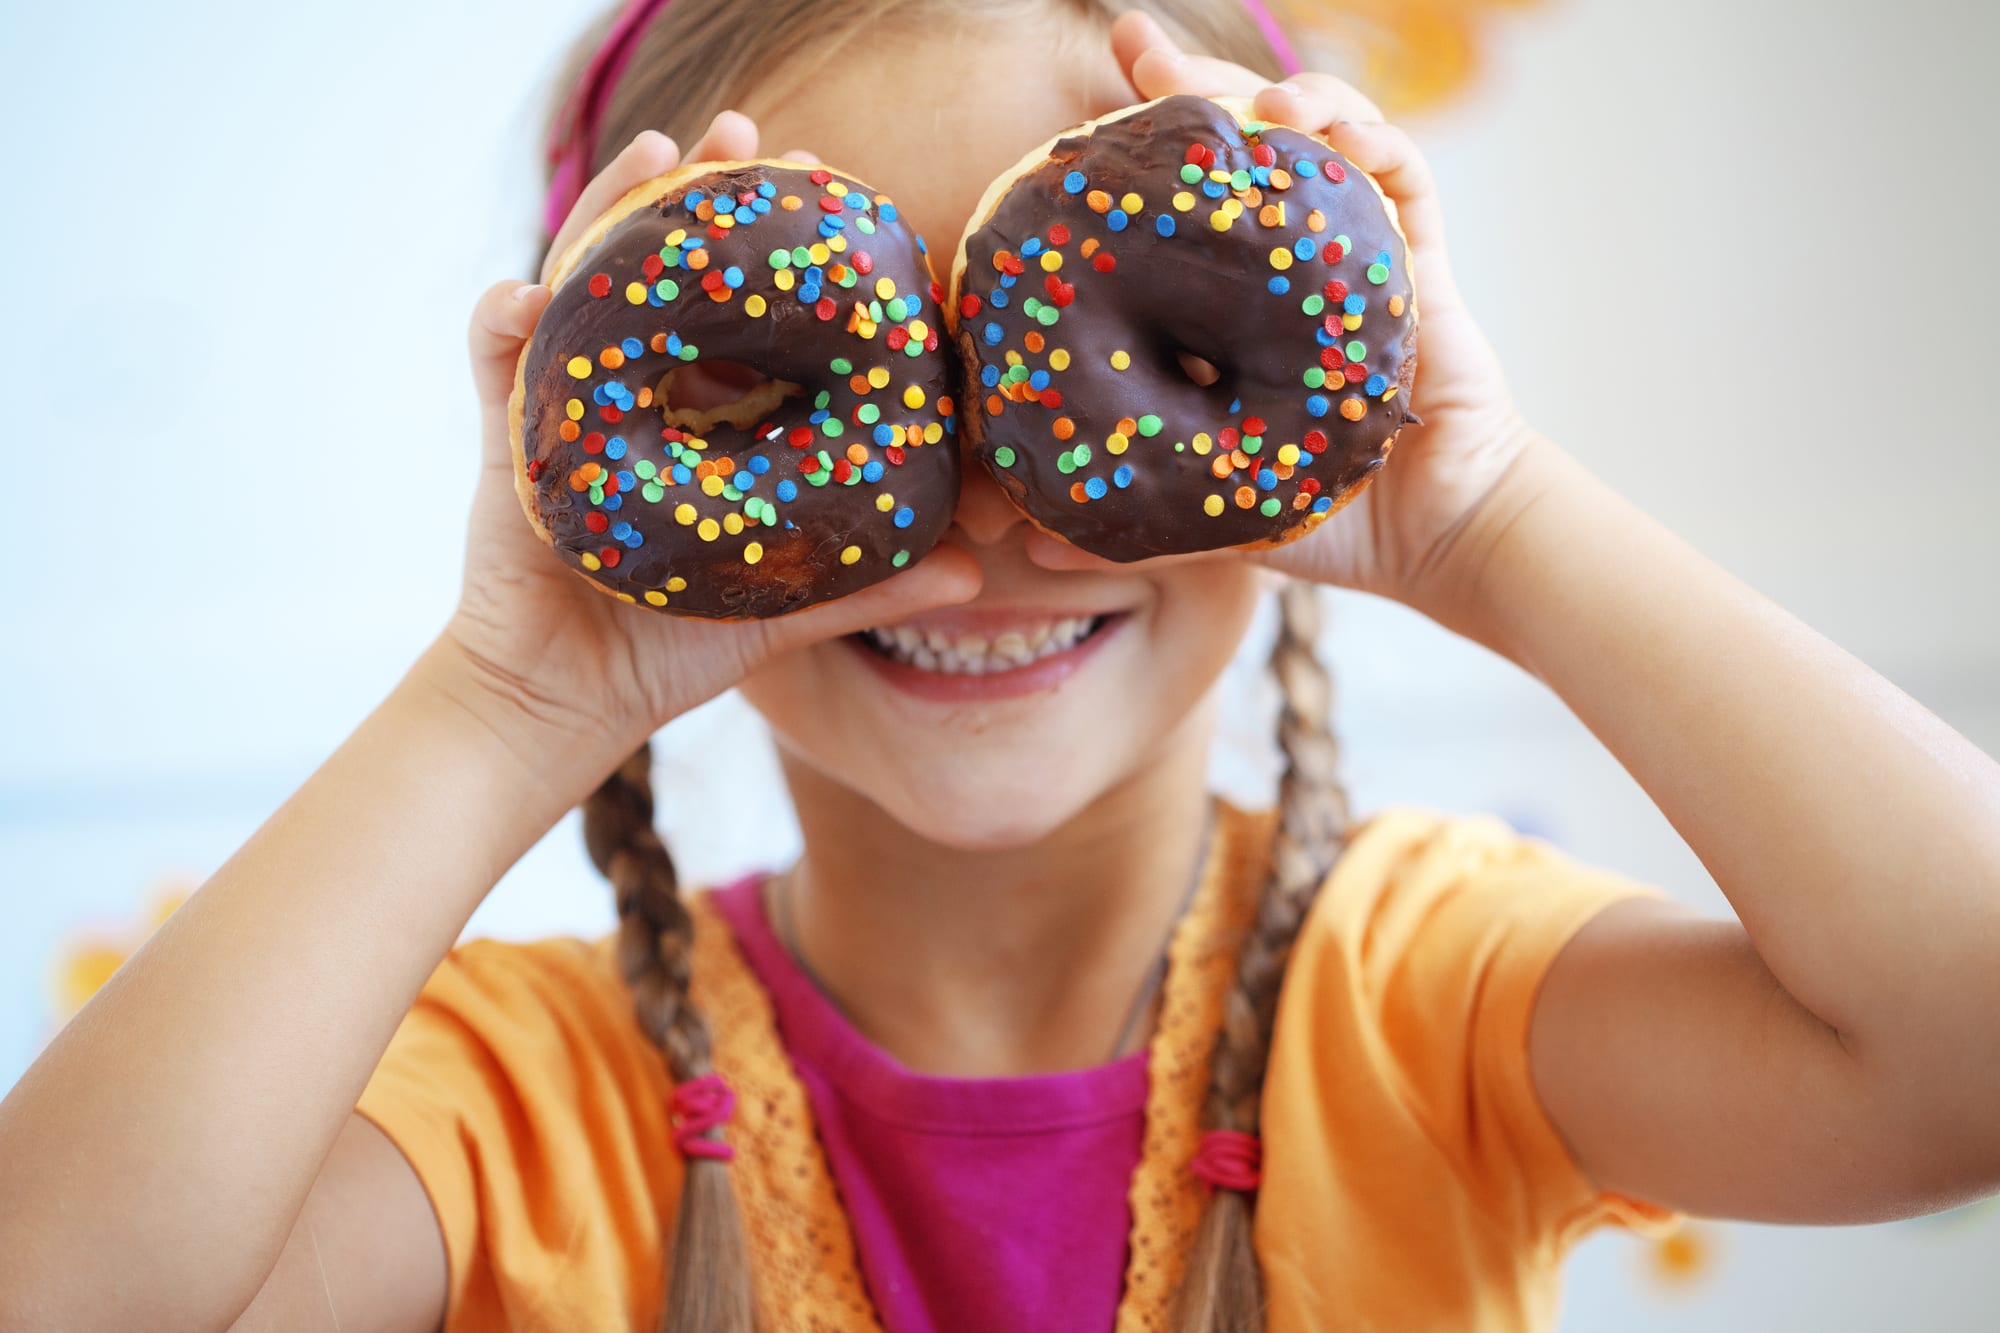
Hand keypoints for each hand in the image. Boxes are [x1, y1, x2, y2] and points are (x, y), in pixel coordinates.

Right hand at [448, 115, 979, 753]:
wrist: (561, 704)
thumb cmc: (667, 652)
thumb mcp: (778, 607)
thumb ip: (867, 582)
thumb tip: (977, 570)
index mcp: (698, 420)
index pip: (737, 311)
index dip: (775, 250)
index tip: (827, 189)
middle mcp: (633, 395)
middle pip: (659, 269)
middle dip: (699, 194)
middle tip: (748, 136)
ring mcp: (565, 404)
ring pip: (583, 283)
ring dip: (611, 212)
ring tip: (655, 151)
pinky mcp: (505, 439)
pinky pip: (493, 364)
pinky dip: (503, 324)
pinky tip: (525, 294)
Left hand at [1097, 14, 1540, 624]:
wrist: (1436, 539)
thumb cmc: (1329, 521)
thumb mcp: (1211, 512)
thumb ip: (1132, 516)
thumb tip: (1030, 549)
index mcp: (1233, 307)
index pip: (1176, 209)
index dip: (1132, 153)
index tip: (1074, 117)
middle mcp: (1289, 266)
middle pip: (1240, 149)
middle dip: (1190, 86)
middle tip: (1135, 47)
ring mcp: (1356, 252)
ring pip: (1318, 140)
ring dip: (1283, 97)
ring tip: (1250, 95)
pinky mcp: (1419, 261)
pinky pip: (1402, 176)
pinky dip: (1372, 138)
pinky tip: (1333, 128)